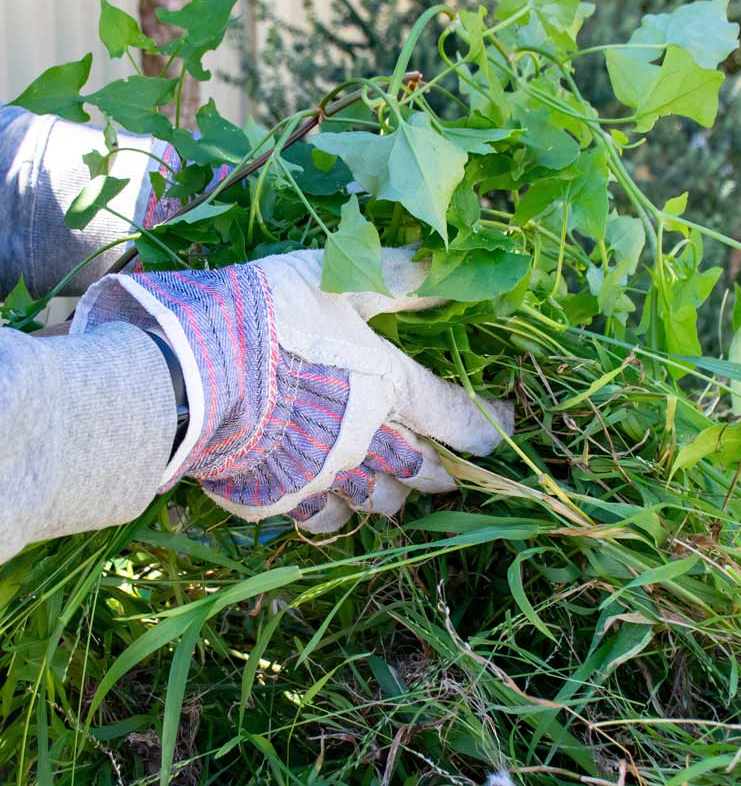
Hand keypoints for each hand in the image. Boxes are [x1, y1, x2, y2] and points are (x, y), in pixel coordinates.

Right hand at [73, 248, 512, 532]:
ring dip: (393, 498)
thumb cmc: (268, 316)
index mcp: (386, 387)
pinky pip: (320, 523)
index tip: (505, 431)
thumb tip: (449, 262)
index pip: (455, 417)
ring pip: (377, 503)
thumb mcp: (335, 280)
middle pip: (421, 472)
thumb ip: (397, 279)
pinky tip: (334, 509)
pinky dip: (334, 517)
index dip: (487, 428)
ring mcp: (320, 477)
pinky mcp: (277, 499)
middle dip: (441, 474)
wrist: (189, 367)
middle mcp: (364, 442)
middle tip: (449, 473)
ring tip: (396, 493)